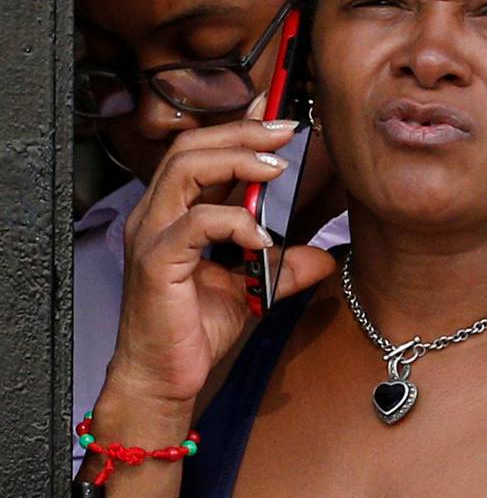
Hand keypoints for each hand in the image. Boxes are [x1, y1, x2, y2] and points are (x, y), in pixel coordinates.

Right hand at [102, 113, 333, 420]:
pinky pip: (194, 223)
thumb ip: (283, 267)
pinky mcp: (155, 262)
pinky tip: (260, 235)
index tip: (279, 120)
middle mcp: (156, 215)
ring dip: (236, 161)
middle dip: (242, 132)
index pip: (200, 152)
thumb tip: (325, 256)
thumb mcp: (252, 291)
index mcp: (174, 213)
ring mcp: (150, 235)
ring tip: (277, 168)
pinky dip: (232, 221)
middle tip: (287, 131)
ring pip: (186, 170)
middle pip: (190, 147)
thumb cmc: (195, 331)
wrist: (163, 378)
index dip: (238, 130)